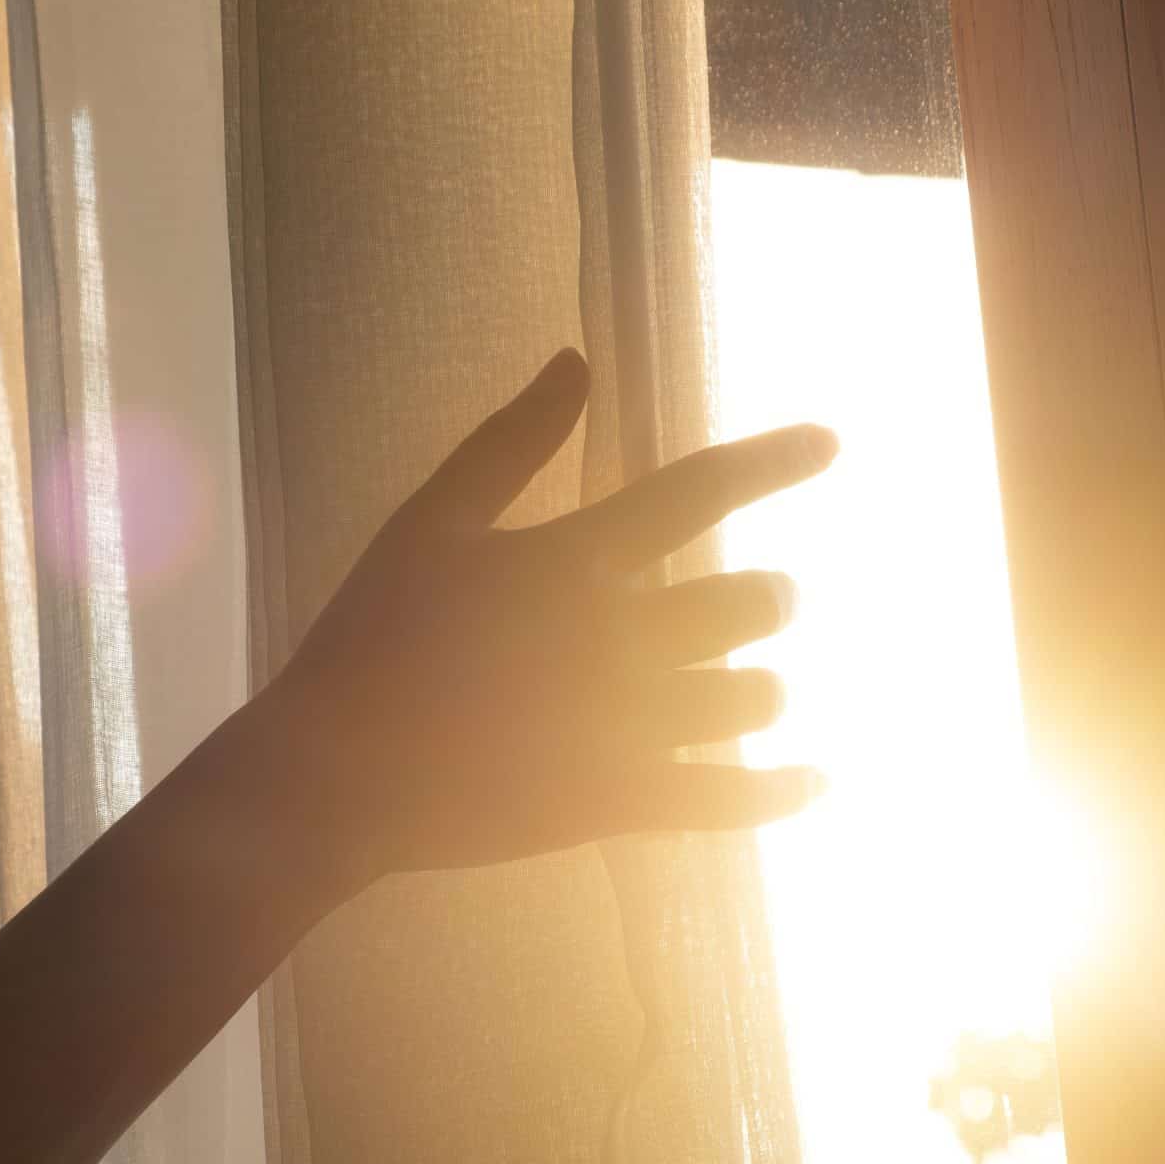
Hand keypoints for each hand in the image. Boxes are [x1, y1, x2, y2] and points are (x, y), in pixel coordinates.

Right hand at [249, 348, 834, 891]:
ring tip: (755, 692)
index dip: (773, 461)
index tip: (833, 443)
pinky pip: (728, 801)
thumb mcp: (429, 524)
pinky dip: (782, 792)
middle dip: (769, 600)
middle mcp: (614, 637)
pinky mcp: (616, 803)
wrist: (331, 775)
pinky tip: (815, 783)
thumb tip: (577, 360)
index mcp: (572, 559)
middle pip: (748, 604)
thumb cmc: (368, 639)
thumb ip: (510, 443)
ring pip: (750, 699)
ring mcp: (621, 726)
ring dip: (763, 690)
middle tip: (766, 603)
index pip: (699, 491)